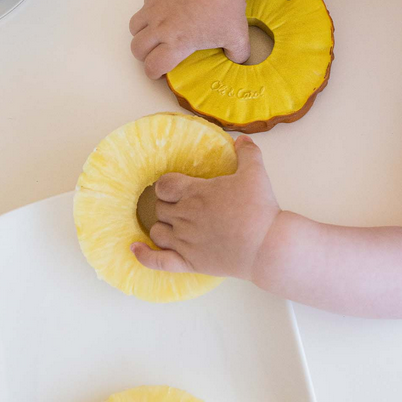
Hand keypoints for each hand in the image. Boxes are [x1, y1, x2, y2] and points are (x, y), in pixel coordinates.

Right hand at [129, 0, 249, 78]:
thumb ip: (238, 54)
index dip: (153, 73)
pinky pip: (145, 5)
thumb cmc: (228, 7)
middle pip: (137, 49)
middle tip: (155, 54)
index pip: (153, 66)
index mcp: (178, 43)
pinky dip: (150, 12)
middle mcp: (161, 27)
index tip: (158, 73)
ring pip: (134, 27)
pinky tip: (166, 10)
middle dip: (144, 56)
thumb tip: (238, 60)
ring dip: (142, 34)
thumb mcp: (237, 37)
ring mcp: (155, 7)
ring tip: (154, 33)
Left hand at [131, 136, 280, 279]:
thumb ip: (247, 153)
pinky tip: (135, 249)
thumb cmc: (259, 209)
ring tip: (174, 224)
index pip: (164, 185)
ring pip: (157, 231)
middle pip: (160, 208)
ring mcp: (185, 241)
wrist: (267, 246)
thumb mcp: (255, 173)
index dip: (166, 185)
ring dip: (162, 226)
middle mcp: (185, 216)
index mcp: (195, 193)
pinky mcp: (189, 262)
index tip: (175, 187)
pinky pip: (157, 261)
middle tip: (184, 206)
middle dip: (168, 205)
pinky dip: (143, 255)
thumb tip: (241, 139)